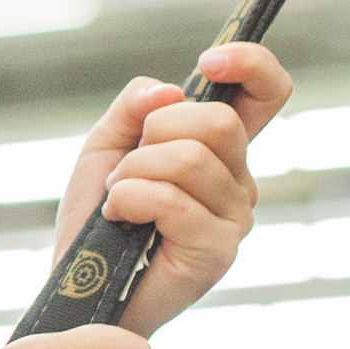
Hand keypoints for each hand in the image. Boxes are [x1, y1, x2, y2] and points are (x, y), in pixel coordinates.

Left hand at [52, 43, 291, 337]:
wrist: (81, 286)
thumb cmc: (98, 218)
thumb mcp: (106, 145)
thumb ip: (134, 106)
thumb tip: (168, 93)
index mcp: (221, 149)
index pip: (268, 93)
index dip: (252, 64)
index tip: (208, 62)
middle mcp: (239, 180)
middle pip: (219, 122)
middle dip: (155, 132)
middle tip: (127, 167)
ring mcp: (235, 218)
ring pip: (190, 159)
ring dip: (133, 173)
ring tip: (117, 199)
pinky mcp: (218, 251)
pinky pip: (174, 201)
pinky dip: (130, 200)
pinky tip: (119, 218)